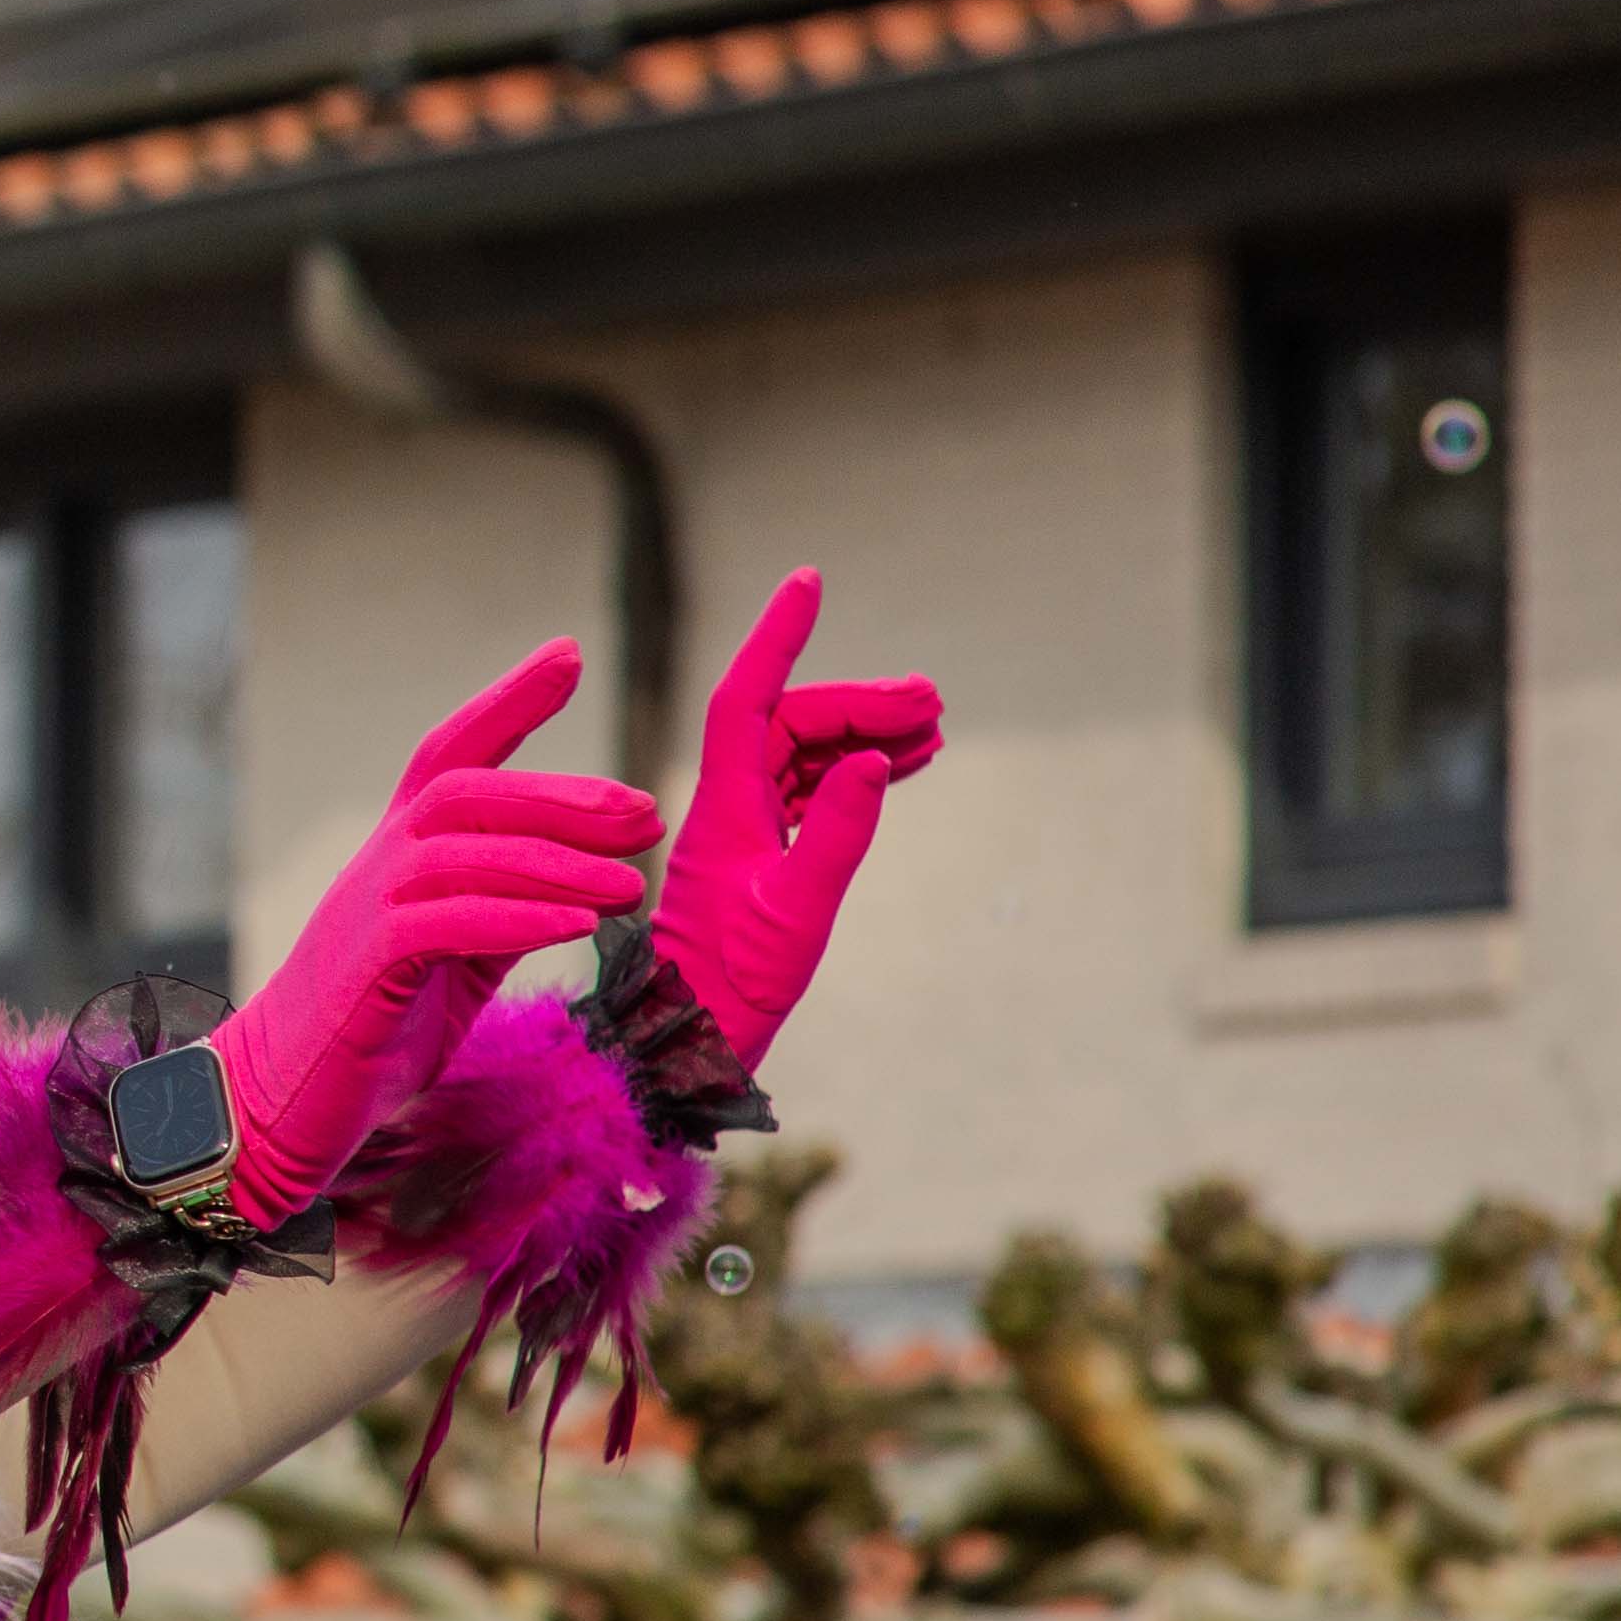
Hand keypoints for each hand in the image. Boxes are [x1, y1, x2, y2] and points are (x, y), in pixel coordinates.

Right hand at [214, 640, 660, 1220]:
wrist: (278, 1098)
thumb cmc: (369, 1030)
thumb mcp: (451, 958)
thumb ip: (499, 909)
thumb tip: (574, 877)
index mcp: (397, 856)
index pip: (449, 753)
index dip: (506, 700)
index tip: (566, 653)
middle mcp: (378, 865)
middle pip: (468, 791)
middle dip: (563, 792)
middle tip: (644, 810)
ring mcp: (366, 911)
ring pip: (461, 849)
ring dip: (558, 858)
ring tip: (634, 880)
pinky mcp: (365, 967)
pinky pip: (445, 922)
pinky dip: (519, 916)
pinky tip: (581, 923)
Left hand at [648, 566, 938, 1069]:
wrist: (688, 1039)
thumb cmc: (733, 986)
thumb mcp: (797, 913)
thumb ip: (838, 835)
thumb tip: (873, 761)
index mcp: (724, 806)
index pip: (749, 697)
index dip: (777, 637)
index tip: (808, 581)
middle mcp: (728, 806)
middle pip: (792, 723)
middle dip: (858, 701)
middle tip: (931, 701)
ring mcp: (744, 831)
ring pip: (805, 755)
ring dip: (864, 732)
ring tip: (932, 725)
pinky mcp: (761, 858)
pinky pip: (810, 792)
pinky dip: (856, 772)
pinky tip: (903, 764)